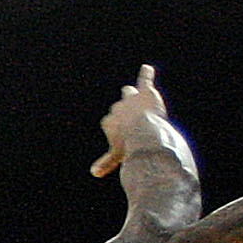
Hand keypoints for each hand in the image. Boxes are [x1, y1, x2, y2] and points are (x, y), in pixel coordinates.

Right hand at [91, 64, 167, 179]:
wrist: (143, 133)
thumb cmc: (129, 146)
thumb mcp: (117, 155)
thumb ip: (106, 163)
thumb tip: (94, 173)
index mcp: (109, 122)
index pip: (111, 121)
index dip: (117, 128)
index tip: (123, 136)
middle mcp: (118, 108)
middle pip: (119, 106)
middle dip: (124, 110)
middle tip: (130, 117)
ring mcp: (131, 99)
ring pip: (129, 93)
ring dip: (132, 94)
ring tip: (133, 92)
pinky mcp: (145, 92)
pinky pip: (144, 79)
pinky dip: (146, 74)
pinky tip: (148, 69)